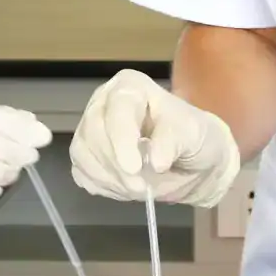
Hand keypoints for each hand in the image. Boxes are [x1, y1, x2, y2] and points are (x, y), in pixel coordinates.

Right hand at [68, 69, 239, 206]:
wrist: (190, 164)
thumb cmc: (193, 138)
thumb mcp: (193, 133)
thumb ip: (174, 140)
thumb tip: (154, 160)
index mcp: (130, 87)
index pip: (117, 108)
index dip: (121, 139)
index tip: (134, 168)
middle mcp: (104, 103)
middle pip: (93, 131)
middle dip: (116, 165)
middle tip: (141, 187)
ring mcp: (91, 129)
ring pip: (82, 153)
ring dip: (109, 178)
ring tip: (139, 189)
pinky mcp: (87, 155)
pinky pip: (81, 172)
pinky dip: (102, 186)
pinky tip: (125, 189)